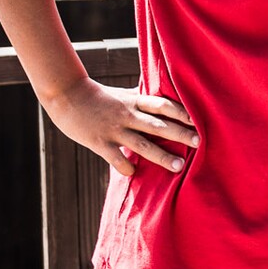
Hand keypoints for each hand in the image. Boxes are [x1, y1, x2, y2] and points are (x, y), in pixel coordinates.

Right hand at [40, 79, 197, 175]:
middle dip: (180, 134)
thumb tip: (167, 97)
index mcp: (135, 101)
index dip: (182, 112)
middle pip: (158, 125)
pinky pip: (115, 158)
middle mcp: (127, 115)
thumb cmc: (100, 96)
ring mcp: (114, 129)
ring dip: (162, 156)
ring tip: (179, 166)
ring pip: (142, 145)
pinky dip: (125, 167)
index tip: (201, 120)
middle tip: (199, 142)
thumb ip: (144, 99)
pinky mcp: (98, 142)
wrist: (67, 95)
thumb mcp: (125, 94)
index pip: (164, 105)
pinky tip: (134, 174)